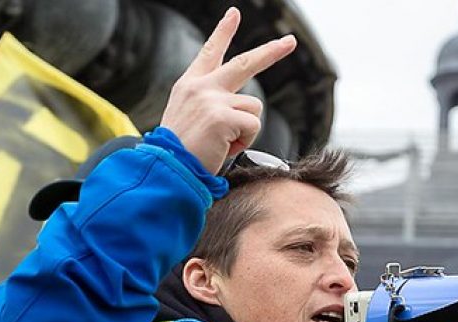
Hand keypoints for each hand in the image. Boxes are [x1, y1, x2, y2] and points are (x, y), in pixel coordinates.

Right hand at [160, 7, 296, 173]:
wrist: (167, 169)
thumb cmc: (180, 152)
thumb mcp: (188, 118)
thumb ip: (211, 103)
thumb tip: (240, 107)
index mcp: (190, 86)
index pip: (209, 52)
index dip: (223, 32)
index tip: (234, 14)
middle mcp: (201, 87)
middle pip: (244, 63)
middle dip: (271, 52)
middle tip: (290, 42)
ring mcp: (212, 99)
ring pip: (254, 108)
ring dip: (245, 130)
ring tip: (222, 143)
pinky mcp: (223, 116)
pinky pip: (252, 126)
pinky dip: (244, 141)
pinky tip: (223, 148)